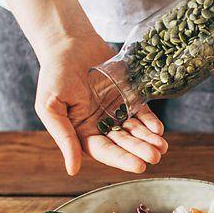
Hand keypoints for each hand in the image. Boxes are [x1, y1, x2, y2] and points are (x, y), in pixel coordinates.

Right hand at [35, 33, 168, 174]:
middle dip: (139, 150)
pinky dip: (150, 121)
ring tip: (162, 147)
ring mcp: (116, 111)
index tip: (139, 166)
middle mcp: (101, 125)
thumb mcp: (51, 107)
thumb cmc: (54, 74)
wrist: (68, 42)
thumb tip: (73, 170)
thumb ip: (63, 137)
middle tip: (155, 157)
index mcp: (82, 132)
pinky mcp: (128, 97)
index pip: (104, 151)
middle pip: (123, 143)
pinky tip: (158, 129)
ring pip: (135, 130)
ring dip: (148, 139)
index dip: (121, 159)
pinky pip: (142, 112)